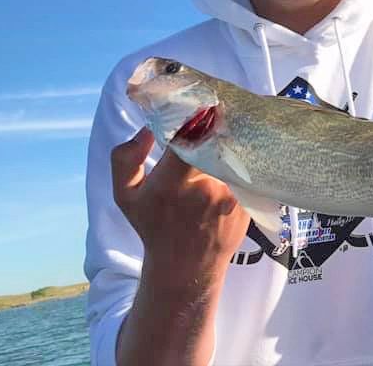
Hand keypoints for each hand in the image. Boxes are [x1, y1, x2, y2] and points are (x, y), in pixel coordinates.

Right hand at [112, 127, 249, 365]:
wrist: (186, 268)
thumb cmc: (154, 227)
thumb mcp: (126, 196)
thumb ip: (124, 159)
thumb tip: (147, 130)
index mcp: (171, 183)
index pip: (188, 138)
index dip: (195, 117)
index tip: (198, 103)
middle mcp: (204, 189)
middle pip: (217, 141)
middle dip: (218, 123)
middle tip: (219, 105)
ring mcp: (230, 197)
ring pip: (234, 153)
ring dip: (231, 140)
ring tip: (231, 124)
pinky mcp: (247, 203)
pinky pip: (246, 170)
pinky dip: (243, 159)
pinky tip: (240, 151)